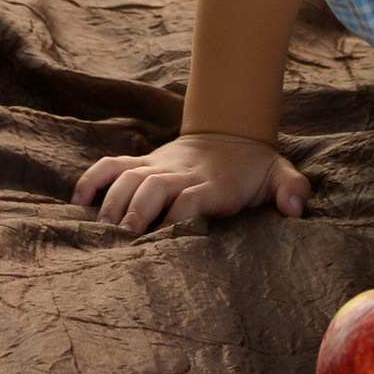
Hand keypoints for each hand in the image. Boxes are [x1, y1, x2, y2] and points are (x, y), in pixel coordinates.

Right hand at [73, 131, 310, 232]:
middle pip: (154, 187)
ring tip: (102, 229)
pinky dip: (92, 179)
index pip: (192, 197)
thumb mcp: (280, 175)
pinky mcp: (143, 163)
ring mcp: (159, 166)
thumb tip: (296, 209)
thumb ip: (292, 189)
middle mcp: (182, 173)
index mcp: (214, 183)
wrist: (230, 133)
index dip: (180, 216)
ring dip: (113, 200)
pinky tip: (77, 202)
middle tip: (124, 238)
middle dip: (137, 210)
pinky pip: (112, 165)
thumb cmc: (254, 167)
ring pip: (129, 176)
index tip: (169, 240)